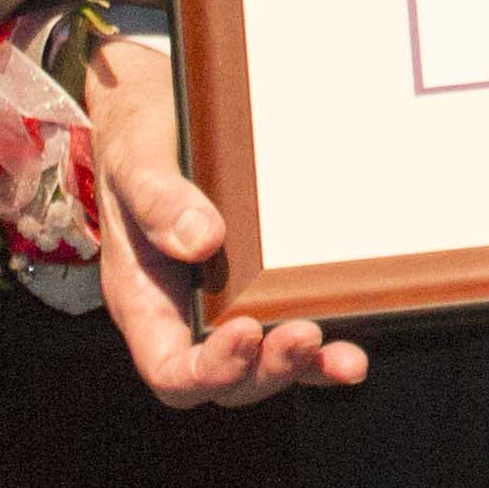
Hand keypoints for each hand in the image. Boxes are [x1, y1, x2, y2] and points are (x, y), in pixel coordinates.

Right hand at [80, 32, 361, 404]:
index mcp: (144, 300)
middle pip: (225, 381)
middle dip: (267, 369)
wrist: (155, 106)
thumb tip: (203, 241)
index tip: (244, 331)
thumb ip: (158, 200)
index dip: (208, 368)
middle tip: (305, 335)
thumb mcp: (136, 159)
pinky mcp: (262, 284)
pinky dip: (321, 350)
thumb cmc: (137, 137)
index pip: (170, 368)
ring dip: (304, 368)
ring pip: (264, 366)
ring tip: (344, 359)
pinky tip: (352, 349)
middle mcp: (184, 315)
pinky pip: (288, 330)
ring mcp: (225, 304)